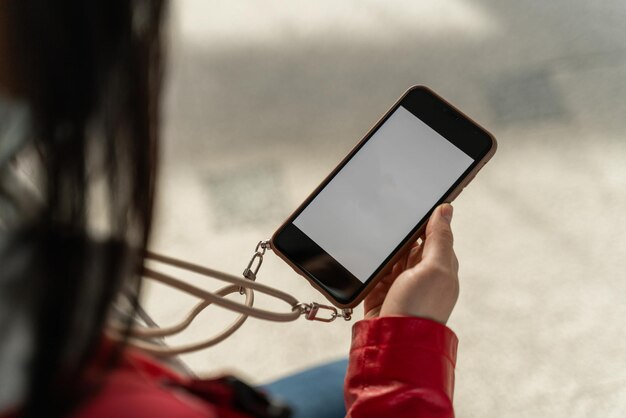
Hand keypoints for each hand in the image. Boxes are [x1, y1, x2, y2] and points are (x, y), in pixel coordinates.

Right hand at [363, 204, 458, 323]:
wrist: (392, 342)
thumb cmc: (421, 307)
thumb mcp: (435, 268)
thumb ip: (439, 238)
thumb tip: (446, 209)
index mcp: (439, 265)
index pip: (433, 233)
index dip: (423, 217)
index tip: (409, 199)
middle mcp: (420, 273)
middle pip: (407, 242)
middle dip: (397, 233)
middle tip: (382, 215)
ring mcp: (398, 282)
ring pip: (388, 254)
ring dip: (380, 248)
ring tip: (369, 234)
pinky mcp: (378, 291)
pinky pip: (372, 270)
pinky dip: (367, 264)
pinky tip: (361, 254)